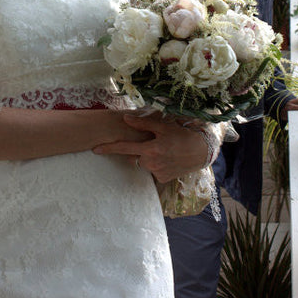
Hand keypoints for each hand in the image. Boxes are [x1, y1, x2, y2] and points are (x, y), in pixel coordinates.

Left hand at [92, 111, 208, 183]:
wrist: (201, 151)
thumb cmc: (183, 135)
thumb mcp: (164, 126)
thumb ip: (143, 123)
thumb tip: (125, 119)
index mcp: (150, 148)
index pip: (124, 148)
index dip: (109, 148)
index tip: (95, 149)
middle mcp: (152, 162)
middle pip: (136, 156)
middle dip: (141, 150)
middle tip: (155, 143)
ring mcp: (157, 172)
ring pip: (145, 164)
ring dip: (150, 158)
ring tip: (165, 150)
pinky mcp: (163, 179)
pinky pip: (153, 171)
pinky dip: (158, 165)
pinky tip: (168, 159)